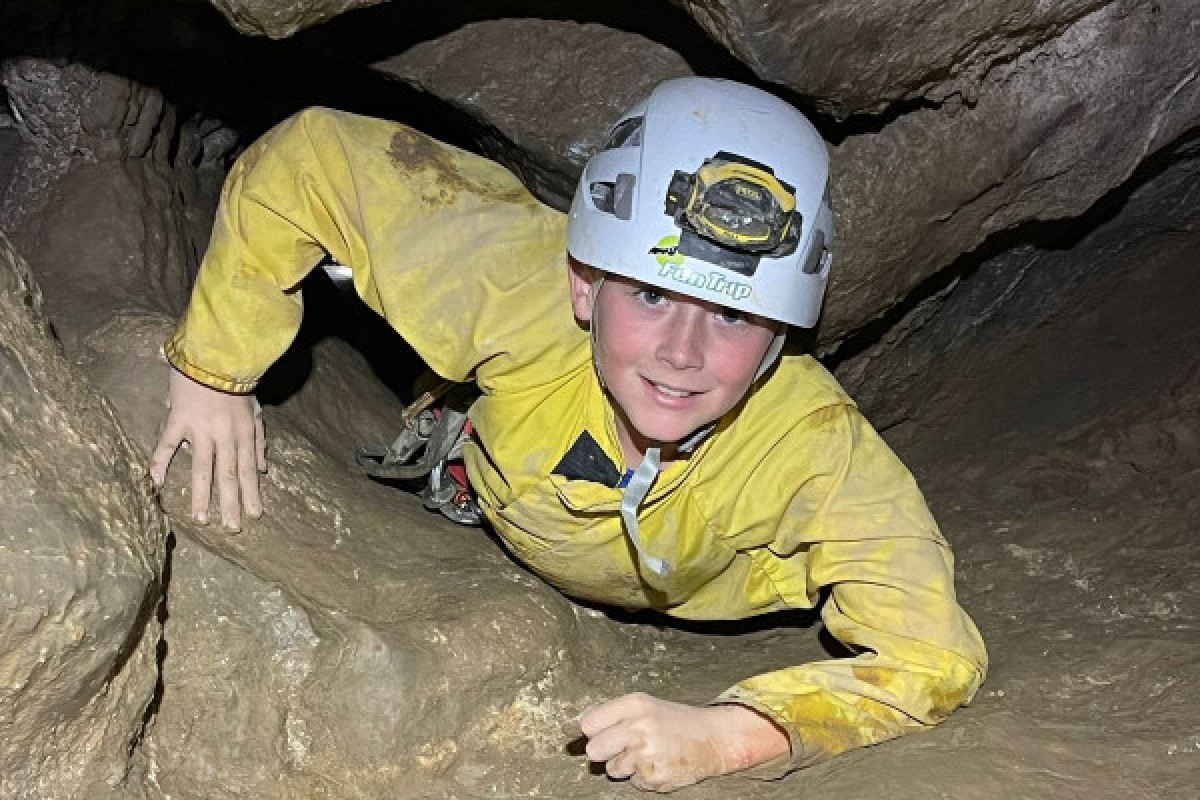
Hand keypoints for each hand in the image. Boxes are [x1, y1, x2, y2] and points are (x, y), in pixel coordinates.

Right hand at [150, 366, 265, 529]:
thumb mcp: (255, 411)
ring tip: (201, 520)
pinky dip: (160, 462)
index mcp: (243, 434)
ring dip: (201, 495)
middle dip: (231, 503)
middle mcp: (224, 436)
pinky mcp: (178, 419)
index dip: (252, 493)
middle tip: (232, 528)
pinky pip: (167, 444)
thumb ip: (258, 441)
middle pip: (229, 474)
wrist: (215, 355)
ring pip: (202, 467)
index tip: (255, 516)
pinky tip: (157, 483)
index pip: (249, 470)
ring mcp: (201, 429)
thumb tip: (263, 469)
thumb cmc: (236, 383)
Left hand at [577, 693, 788, 791]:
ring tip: (646, 753)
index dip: (591, 730)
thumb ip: (613, 714)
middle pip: (593, 749)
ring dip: (624, 765)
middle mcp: (638, 728)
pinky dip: (641, 776)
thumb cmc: (674, 720)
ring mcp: (645, 754)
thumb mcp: (645, 706)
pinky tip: (657, 763)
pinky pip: (631, 782)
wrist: (713, 738)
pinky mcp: (653, 777)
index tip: (598, 732)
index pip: (589, 723)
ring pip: (612, 769)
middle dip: (603, 751)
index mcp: (635, 705)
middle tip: (621, 746)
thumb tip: (575, 726)